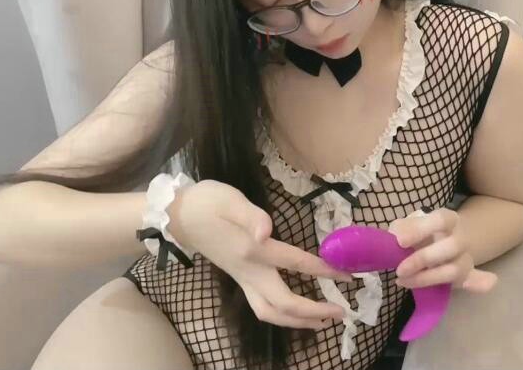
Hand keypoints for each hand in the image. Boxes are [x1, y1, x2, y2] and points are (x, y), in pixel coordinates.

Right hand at [168, 179, 351, 329]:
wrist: (176, 216)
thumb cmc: (205, 202)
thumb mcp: (229, 200)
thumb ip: (250, 215)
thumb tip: (266, 230)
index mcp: (253, 251)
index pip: (296, 263)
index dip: (324, 271)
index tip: (347, 276)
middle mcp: (249, 271)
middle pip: (283, 304)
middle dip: (314, 312)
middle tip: (341, 312)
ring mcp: (243, 278)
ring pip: (271, 312)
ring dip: (297, 321)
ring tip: (322, 321)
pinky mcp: (239, 278)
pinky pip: (263, 306)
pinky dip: (283, 314)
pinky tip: (296, 311)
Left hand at [388, 208, 497, 292]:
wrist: (437, 241)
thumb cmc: (417, 233)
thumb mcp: (405, 226)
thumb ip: (401, 230)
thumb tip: (395, 238)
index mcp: (447, 219)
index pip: (441, 219)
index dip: (421, 230)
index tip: (399, 242)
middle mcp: (460, 237)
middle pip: (452, 246)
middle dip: (424, 259)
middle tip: (399, 270)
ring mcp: (465, 257)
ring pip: (455, 269)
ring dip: (428, 278)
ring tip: (402, 281)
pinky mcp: (465, 276)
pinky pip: (478, 280)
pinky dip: (480, 284)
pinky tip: (475, 285)